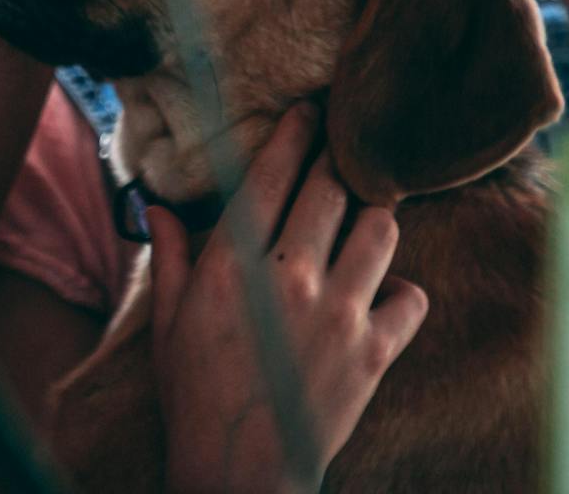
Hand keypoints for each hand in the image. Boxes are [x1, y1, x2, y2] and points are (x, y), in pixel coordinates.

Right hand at [148, 102, 428, 493]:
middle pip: (332, 188)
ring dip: (374, 219)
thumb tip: (157, 207)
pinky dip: (402, 291)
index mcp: (231, 266)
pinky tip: (382, 295)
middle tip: (346, 148)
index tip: (310, 110)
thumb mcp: (167, 325)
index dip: (295, 133)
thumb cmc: (195, 397)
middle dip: (340, 160)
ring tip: (366, 219)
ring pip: (380, 231)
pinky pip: (412, 297)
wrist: (237, 476)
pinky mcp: (373, 353)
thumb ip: (169, 259)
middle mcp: (288, 279)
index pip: (271, 174)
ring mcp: (337, 315)